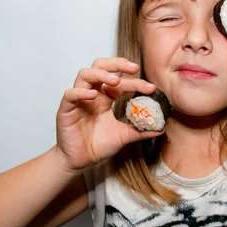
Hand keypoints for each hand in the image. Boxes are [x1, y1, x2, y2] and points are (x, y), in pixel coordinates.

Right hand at [55, 58, 160, 172]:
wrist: (79, 163)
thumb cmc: (97, 146)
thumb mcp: (124, 136)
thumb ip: (141, 130)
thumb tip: (161, 127)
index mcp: (104, 98)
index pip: (120, 82)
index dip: (136, 82)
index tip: (151, 88)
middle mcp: (92, 94)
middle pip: (100, 66)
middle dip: (117, 64)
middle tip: (134, 68)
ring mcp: (78, 100)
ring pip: (85, 75)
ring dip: (101, 74)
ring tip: (115, 81)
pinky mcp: (65, 110)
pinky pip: (70, 94)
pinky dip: (81, 92)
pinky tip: (93, 95)